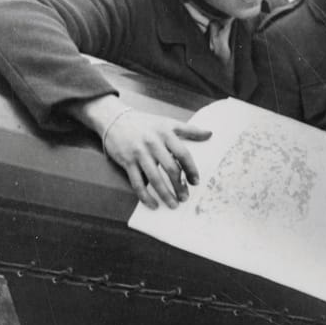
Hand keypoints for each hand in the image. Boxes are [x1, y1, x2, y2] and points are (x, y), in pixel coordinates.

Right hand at [78, 98, 210, 209]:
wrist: (115, 119)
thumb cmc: (146, 123)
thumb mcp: (167, 123)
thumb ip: (189, 130)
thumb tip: (210, 134)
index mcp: (166, 133)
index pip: (183, 154)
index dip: (191, 169)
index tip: (196, 182)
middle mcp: (153, 143)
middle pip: (170, 169)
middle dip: (180, 185)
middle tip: (185, 197)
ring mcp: (139, 153)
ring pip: (154, 179)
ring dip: (165, 194)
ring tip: (173, 205)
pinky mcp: (127, 162)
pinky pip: (137, 183)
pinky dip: (145, 196)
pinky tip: (153, 205)